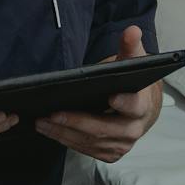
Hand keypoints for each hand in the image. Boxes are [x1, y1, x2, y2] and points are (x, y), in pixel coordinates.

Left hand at [35, 25, 164, 163]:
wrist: (142, 109)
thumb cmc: (134, 85)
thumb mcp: (133, 63)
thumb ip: (131, 47)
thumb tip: (132, 30)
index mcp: (142, 106)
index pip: (134, 106)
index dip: (124, 102)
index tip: (110, 96)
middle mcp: (133, 130)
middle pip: (103, 129)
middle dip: (76, 122)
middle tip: (53, 113)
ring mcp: (121, 145)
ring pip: (90, 142)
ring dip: (64, 133)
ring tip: (42, 121)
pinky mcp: (109, 153)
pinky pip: (86, 149)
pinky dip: (66, 140)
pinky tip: (50, 130)